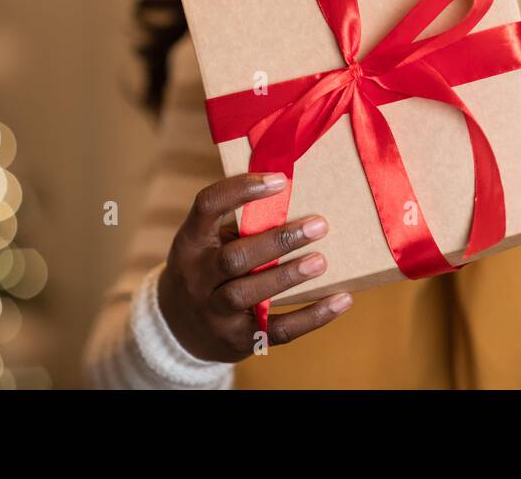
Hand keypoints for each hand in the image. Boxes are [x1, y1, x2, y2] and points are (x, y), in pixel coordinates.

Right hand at [156, 172, 351, 361]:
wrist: (180, 329)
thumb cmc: (209, 269)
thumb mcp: (209, 243)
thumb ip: (242, 224)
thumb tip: (301, 194)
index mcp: (191, 242)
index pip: (208, 205)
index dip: (241, 189)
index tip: (281, 180)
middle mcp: (196, 278)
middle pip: (235, 258)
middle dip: (278, 241)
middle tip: (319, 226)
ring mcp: (214, 313)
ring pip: (248, 294)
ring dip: (288, 276)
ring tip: (322, 261)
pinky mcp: (238, 340)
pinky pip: (278, 330)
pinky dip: (312, 316)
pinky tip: (341, 300)